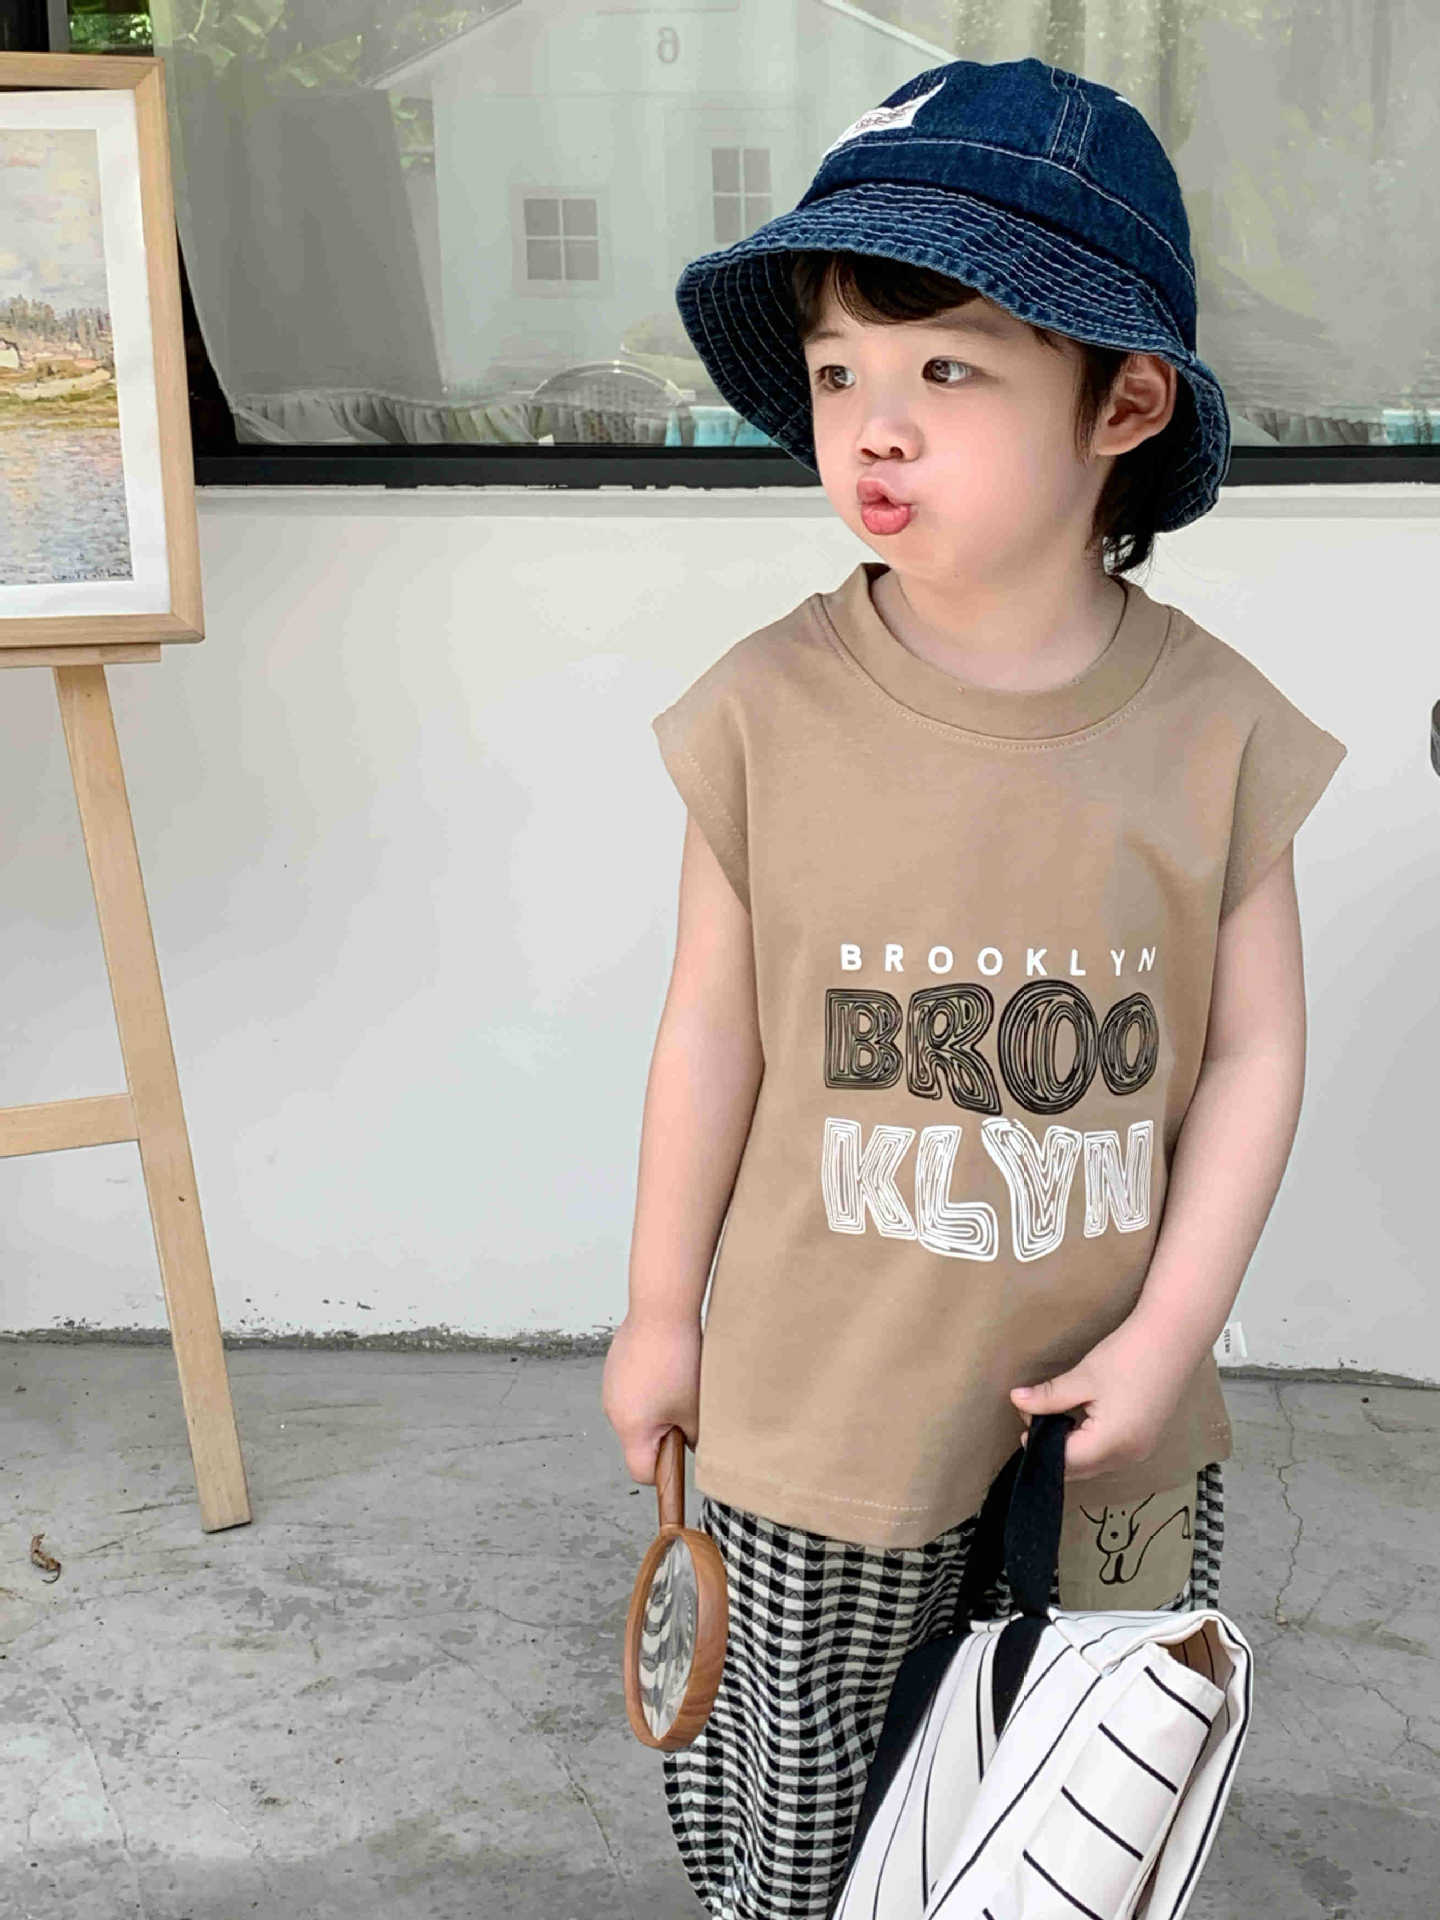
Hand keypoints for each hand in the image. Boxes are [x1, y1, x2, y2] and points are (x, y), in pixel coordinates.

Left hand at [1008, 1315, 1198, 1481]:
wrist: (1173, 1338)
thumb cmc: (1128, 1356)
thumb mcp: (1083, 1378)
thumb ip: (1048, 1397)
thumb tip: (1016, 1401)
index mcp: (1112, 1444)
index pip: (1065, 1462)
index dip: (1040, 1445)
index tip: (1024, 1422)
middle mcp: (1129, 1456)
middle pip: (1080, 1468)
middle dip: (1054, 1448)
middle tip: (1036, 1415)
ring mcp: (1141, 1450)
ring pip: (1095, 1463)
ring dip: (1072, 1447)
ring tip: (1055, 1413)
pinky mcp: (1145, 1439)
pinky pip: (1110, 1453)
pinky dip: (1090, 1443)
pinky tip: (1080, 1418)